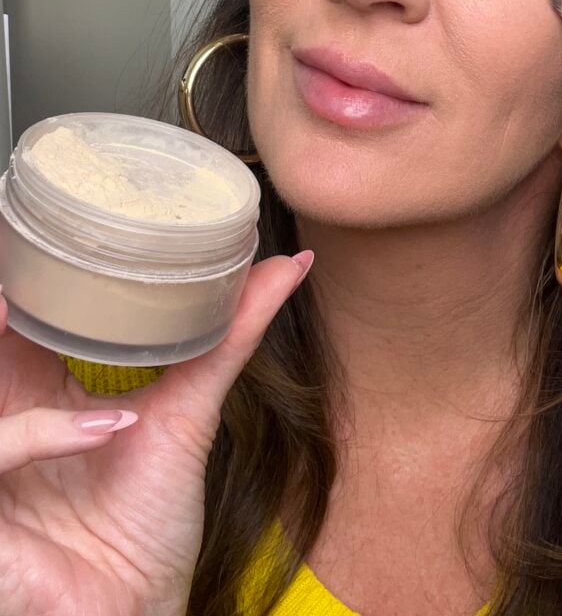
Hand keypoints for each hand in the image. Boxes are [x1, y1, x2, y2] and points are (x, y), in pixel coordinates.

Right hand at [0, 247, 312, 615]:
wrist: (139, 607)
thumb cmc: (150, 518)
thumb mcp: (191, 410)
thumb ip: (233, 333)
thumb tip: (293, 262)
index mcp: (37, 390)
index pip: (20, 314)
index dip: (25, 271)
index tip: (48, 222)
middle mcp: (4, 417)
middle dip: (0, 295)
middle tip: (22, 250)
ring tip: (14, 304)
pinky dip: (40, 437)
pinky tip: (108, 428)